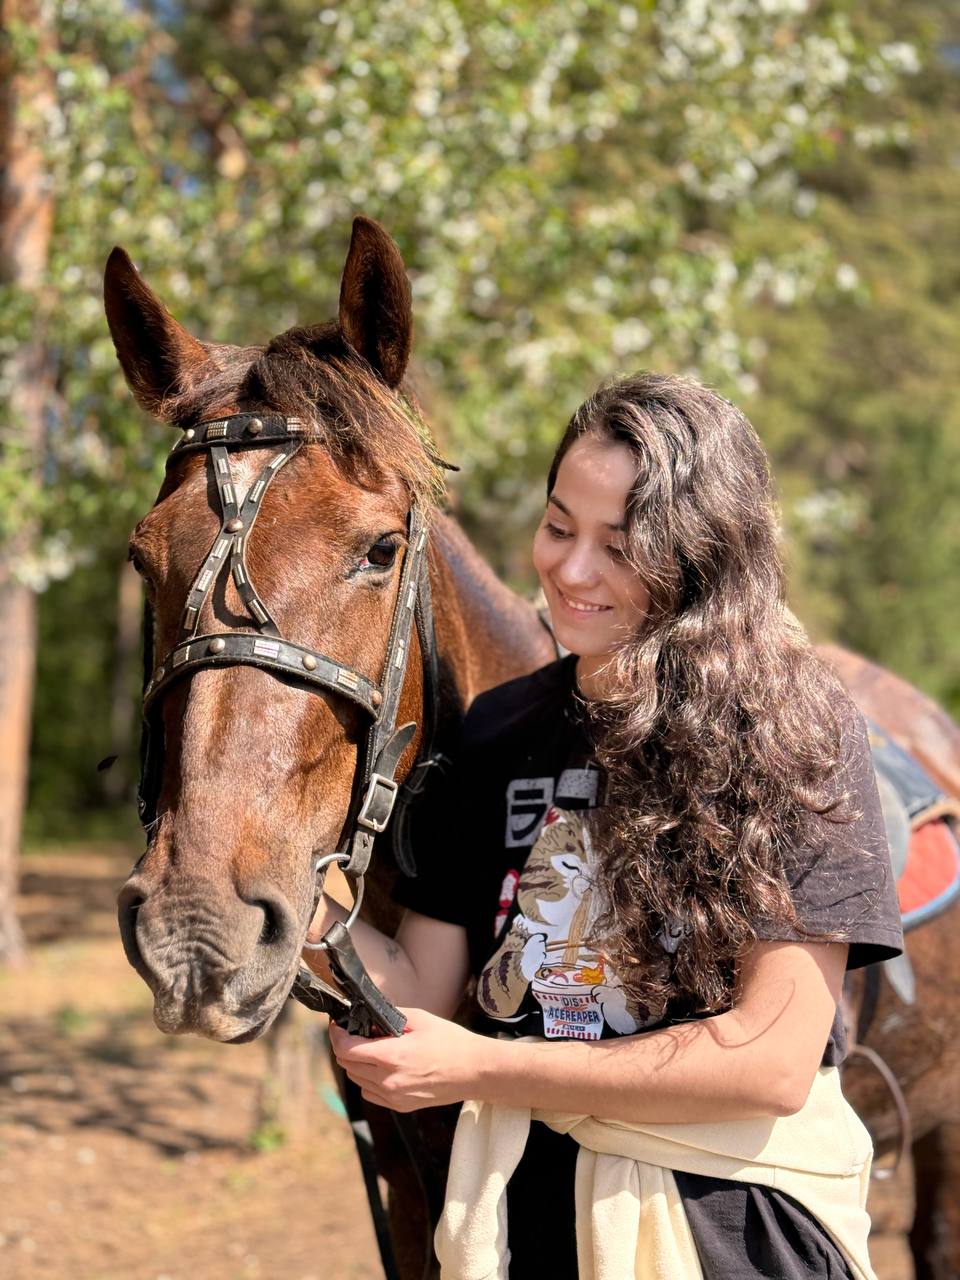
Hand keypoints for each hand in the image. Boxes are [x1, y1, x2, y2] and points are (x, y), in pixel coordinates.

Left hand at [328, 1008, 494, 1112]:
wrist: (474, 1071)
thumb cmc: (451, 1042)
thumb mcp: (421, 1019)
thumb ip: (390, 1016)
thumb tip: (368, 1015)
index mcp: (392, 1056)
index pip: (346, 1050)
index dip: (336, 1035)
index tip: (337, 1026)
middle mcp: (388, 1081)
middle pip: (347, 1065)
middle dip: (344, 1047)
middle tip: (351, 1033)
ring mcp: (394, 1097)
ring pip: (356, 1080)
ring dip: (355, 1064)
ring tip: (367, 1048)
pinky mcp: (401, 1106)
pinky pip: (370, 1093)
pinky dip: (367, 1080)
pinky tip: (381, 1067)